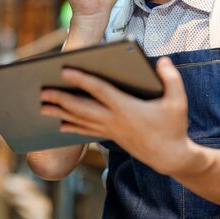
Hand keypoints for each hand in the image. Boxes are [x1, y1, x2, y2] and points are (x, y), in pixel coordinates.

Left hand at [39, 57, 196, 174]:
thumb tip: (163, 60)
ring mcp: (110, 130)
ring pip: (80, 120)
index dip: (81, 79)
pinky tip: (60, 124)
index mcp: (127, 108)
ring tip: (42, 106)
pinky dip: (72, 127)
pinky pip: (87, 131)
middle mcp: (114, 120)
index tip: (64, 70)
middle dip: (60, 99)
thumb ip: (171, 78)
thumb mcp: (177, 101)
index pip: (99, 90)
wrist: (171, 157)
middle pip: (81, 108)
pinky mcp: (111, 137)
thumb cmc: (174, 126)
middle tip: (42, 91)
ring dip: (60, 113)